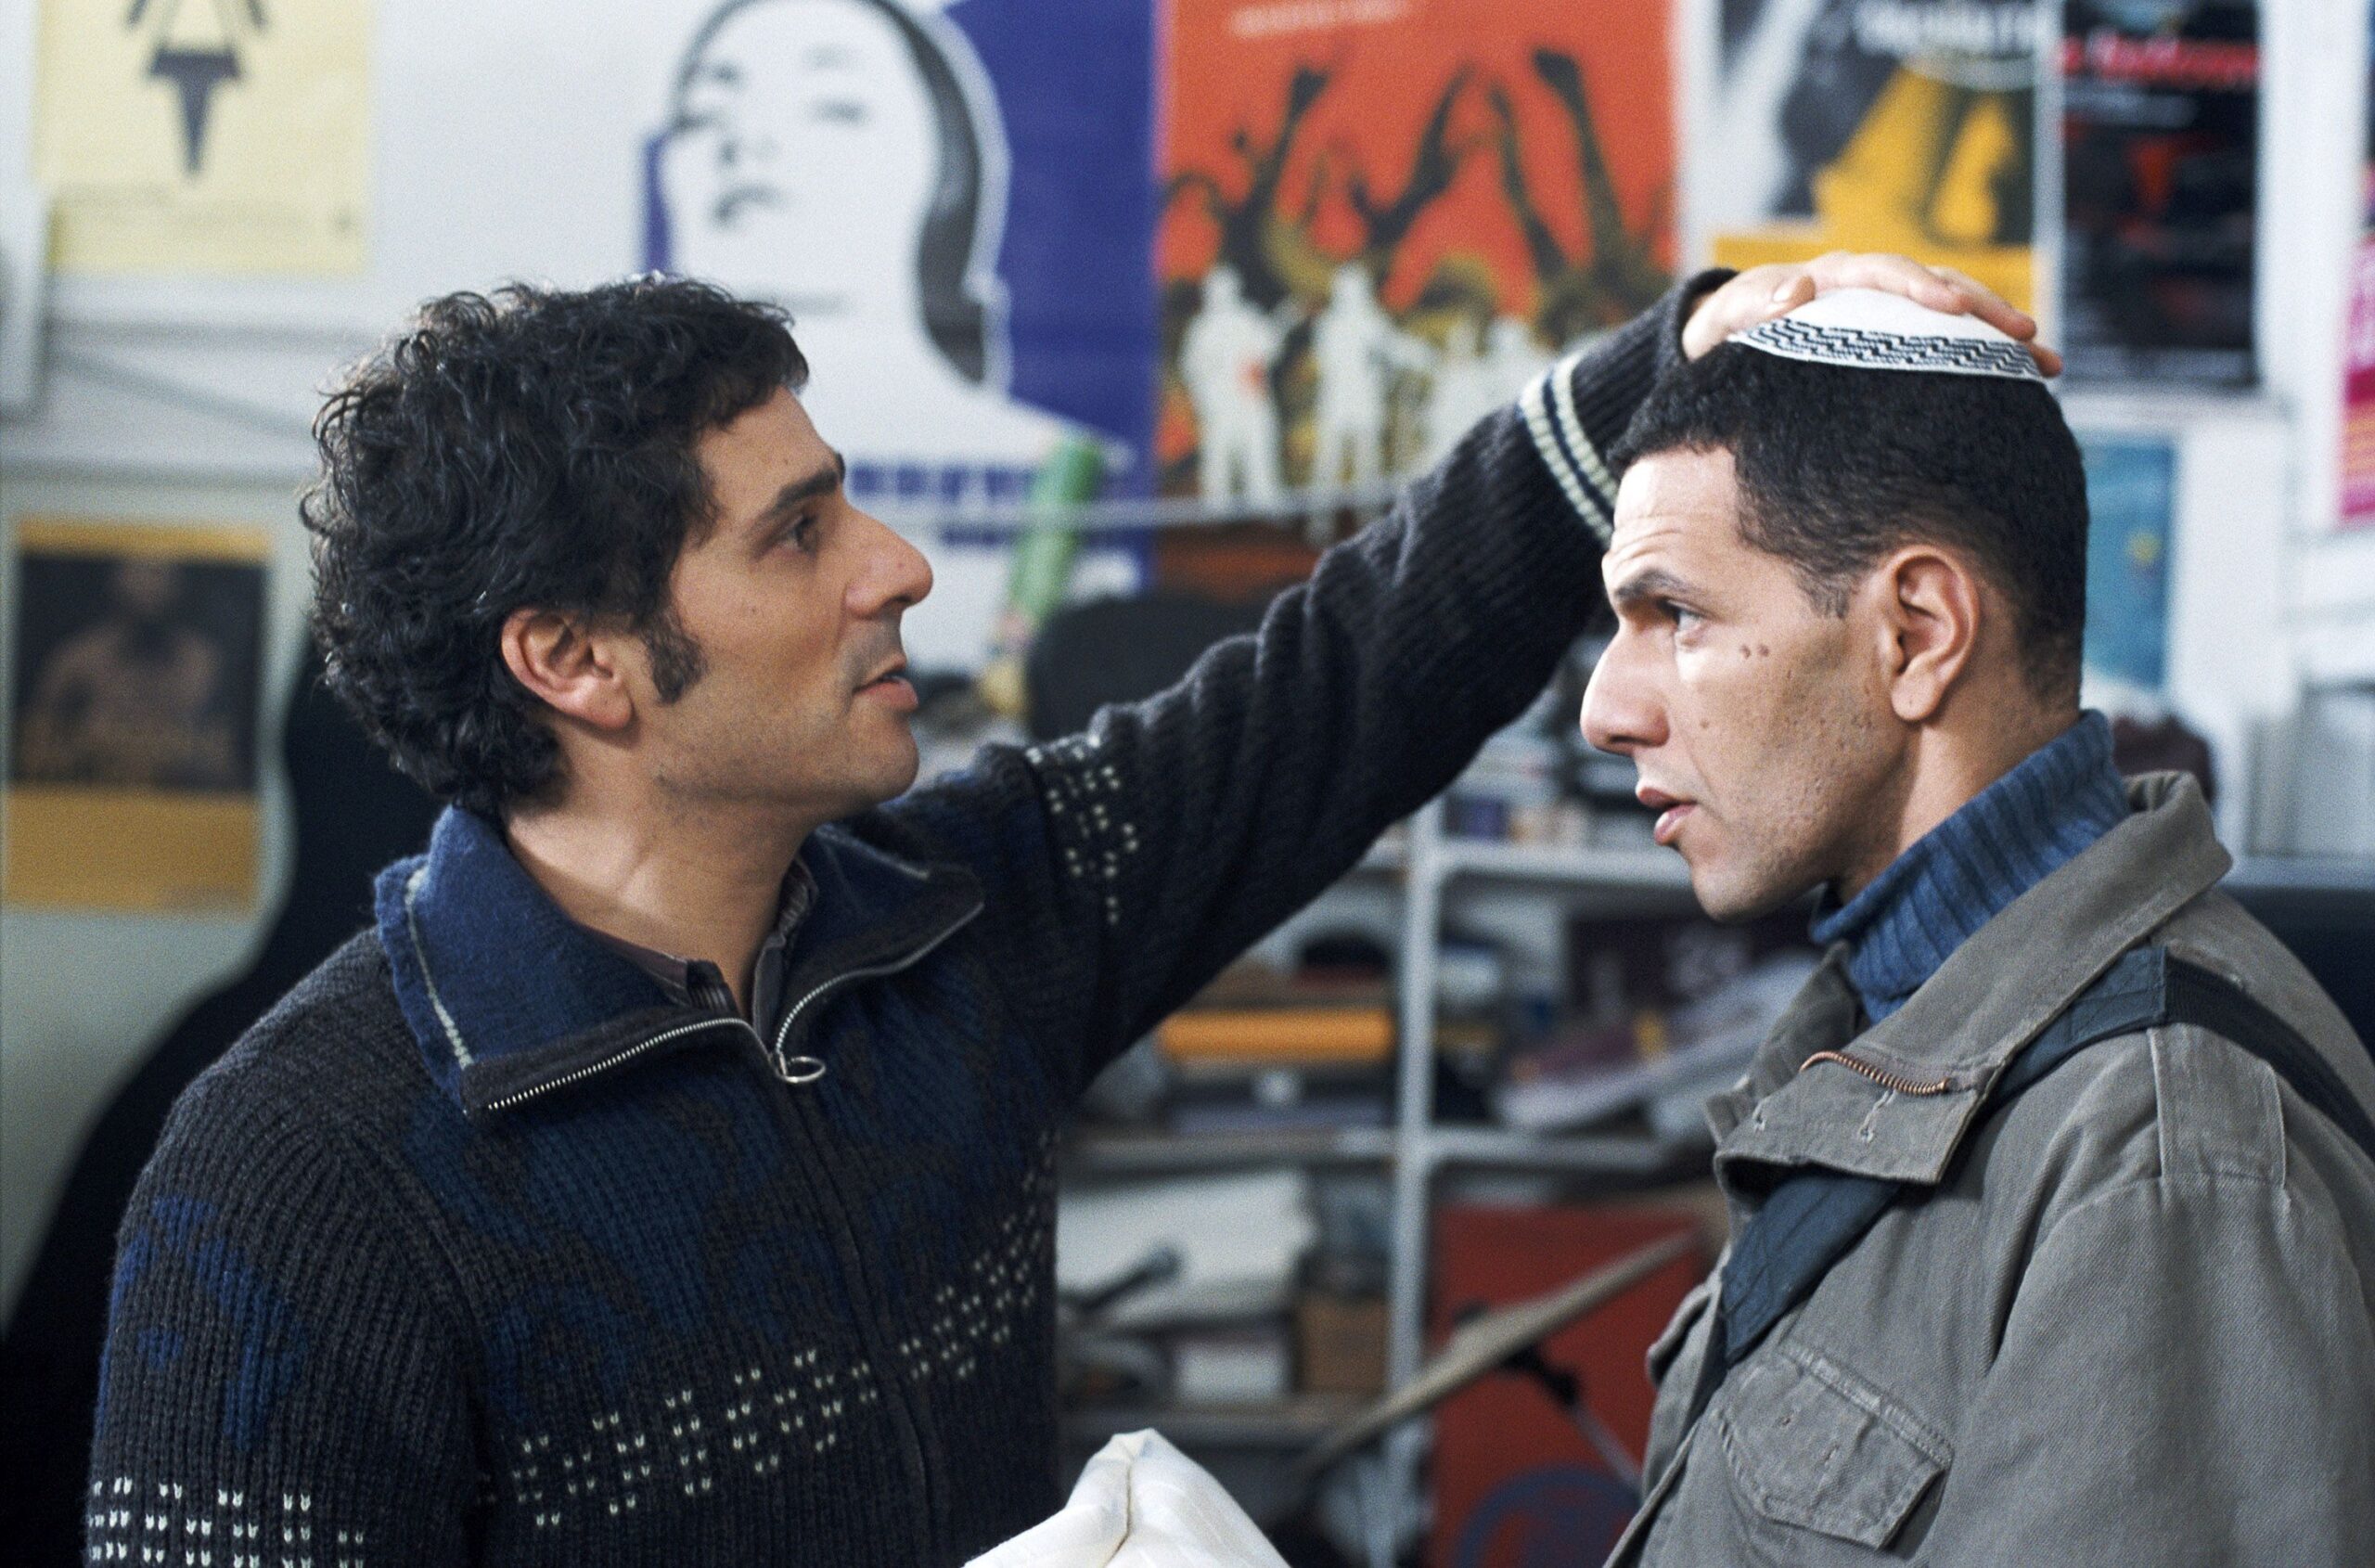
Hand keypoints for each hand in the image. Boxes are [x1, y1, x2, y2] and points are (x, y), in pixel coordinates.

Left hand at [1682, 252, 2062, 375]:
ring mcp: (1891, 313)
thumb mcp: (1727, 319)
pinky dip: (1986, 362)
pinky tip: (2028, 385)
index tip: (1952, 307)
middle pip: (1939, 287)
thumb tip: (1797, 288)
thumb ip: (1753, 304)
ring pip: (1956, 316)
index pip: (1885, 272)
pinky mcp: (1900, 341)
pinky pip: (1951, 345)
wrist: (1729, 340)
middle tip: (2025, 334)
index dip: (1920, 286)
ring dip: (2002, 337)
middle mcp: (1871, 288)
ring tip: (2047, 364)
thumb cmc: (1725, 332)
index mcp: (1834, 277)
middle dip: (1984, 309)